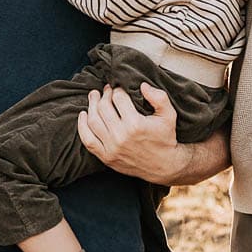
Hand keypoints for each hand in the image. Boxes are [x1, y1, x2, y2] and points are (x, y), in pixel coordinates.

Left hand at [77, 82, 226, 185]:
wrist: (164, 165)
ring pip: (93, 120)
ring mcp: (112, 147)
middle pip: (103, 107)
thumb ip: (159, 97)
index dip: (117, 89)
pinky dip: (82, 126)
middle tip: (106, 90)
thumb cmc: (166, 138)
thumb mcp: (169, 115)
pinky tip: (83, 115)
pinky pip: (87, 140)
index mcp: (135, 124)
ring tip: (94, 97)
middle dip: (104, 95)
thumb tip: (142, 85)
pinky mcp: (106, 157)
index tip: (118, 88)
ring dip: (91, 105)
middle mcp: (121, 136)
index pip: (119, 98)